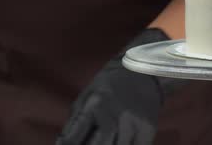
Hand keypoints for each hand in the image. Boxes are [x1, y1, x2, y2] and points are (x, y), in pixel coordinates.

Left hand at [57, 29, 184, 144]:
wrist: (142, 72)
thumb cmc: (108, 86)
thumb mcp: (86, 97)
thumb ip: (74, 123)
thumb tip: (62, 144)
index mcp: (96, 103)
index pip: (75, 137)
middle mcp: (116, 112)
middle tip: (91, 142)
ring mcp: (134, 121)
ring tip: (108, 141)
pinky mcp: (149, 128)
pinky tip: (121, 141)